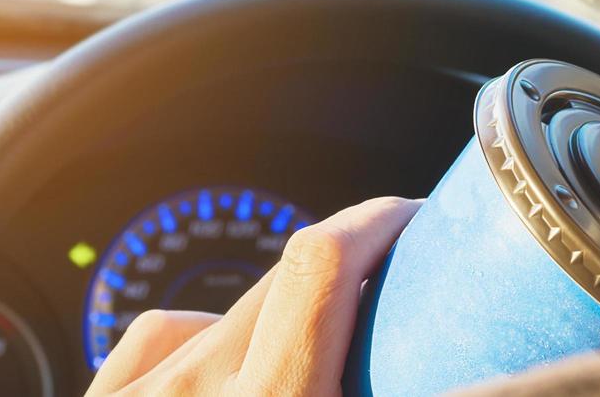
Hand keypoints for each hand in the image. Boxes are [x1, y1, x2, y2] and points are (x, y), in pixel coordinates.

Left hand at [85, 196, 419, 396]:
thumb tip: (459, 370)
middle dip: (346, 271)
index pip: (325, 262)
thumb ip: (379, 383)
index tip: (414, 221)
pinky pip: (162, 338)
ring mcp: (140, 392)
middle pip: (288, 277)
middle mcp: (198, 389)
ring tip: (306, 365)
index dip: (379, 221)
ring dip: (276, 322)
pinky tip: (225, 373)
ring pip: (227, 313)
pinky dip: (201, 346)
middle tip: (387, 301)